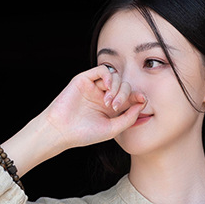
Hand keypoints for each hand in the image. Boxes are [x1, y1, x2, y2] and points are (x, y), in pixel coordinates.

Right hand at [0, 66, 146, 177]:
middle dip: (125, 95)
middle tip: (116, 107)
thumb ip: (128, 118)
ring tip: (109, 103)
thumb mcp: (112, 129)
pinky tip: (108, 88)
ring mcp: (95, 87)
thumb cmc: (84, 134)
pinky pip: (102, 70)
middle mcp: (104, 96)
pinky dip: (109, 76)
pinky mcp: (85, 80)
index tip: (142, 100)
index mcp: (111, 109)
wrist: (62, 130)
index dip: (137, 96)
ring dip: (117, 88)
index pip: (129, 97)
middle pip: (124, 86)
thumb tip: (142, 105)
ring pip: (115, 77)